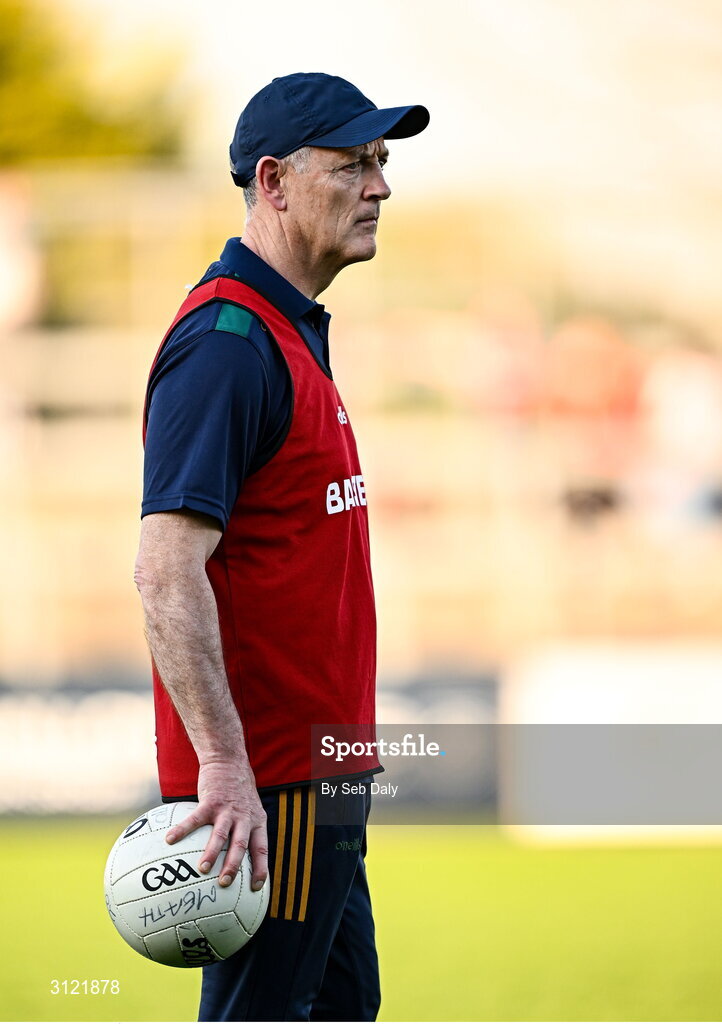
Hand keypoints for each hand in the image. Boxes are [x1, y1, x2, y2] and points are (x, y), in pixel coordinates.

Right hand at [165, 760, 267, 890]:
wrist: (229, 761)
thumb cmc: (239, 790)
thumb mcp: (251, 809)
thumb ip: (246, 830)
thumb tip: (234, 859)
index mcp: (256, 821)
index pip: (261, 848)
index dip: (260, 868)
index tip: (256, 887)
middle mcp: (244, 817)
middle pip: (241, 845)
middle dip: (234, 866)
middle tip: (225, 883)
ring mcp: (227, 809)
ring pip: (221, 834)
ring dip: (212, 853)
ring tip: (203, 869)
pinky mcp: (210, 801)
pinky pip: (194, 818)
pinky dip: (182, 830)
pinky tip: (170, 840)